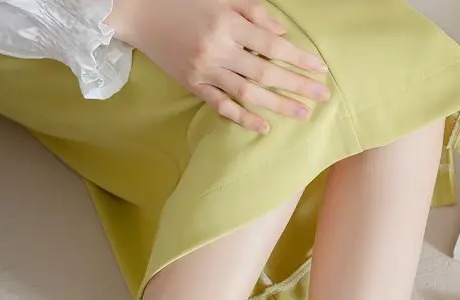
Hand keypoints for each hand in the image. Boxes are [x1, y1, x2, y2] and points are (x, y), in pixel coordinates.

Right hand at [109, 0, 329, 131]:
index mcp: (227, 23)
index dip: (299, 58)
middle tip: (322, 96)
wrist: (138, 14)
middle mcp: (218, 49)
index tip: (320, 70)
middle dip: (297, 85)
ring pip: (248, 93)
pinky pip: (222, 106)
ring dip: (278, 105)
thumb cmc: (182, 1)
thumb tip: (282, 34)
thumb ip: (253, 12)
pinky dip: (243, 117)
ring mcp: (205, 70)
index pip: (272, 45)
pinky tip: (264, 127)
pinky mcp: (194, 86)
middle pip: (265, 72)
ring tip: (302, 114)